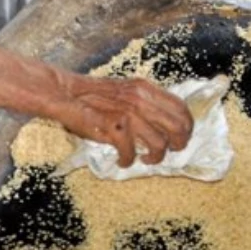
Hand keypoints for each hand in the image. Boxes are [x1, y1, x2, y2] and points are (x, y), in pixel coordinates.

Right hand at [47, 71, 193, 167]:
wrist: (64, 93)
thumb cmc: (93, 95)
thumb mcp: (126, 91)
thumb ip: (144, 102)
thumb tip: (163, 123)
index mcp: (146, 89)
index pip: (181, 108)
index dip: (186, 127)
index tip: (178, 139)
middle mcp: (141, 99)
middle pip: (178, 128)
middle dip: (177, 145)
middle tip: (167, 152)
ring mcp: (129, 113)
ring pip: (160, 144)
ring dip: (154, 158)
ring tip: (144, 159)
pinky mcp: (114, 127)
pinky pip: (131, 152)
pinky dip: (127, 161)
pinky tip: (121, 161)